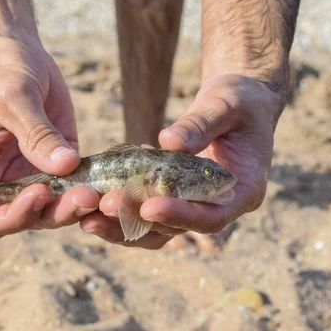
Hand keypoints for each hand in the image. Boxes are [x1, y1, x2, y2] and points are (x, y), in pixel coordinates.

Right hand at [0, 34, 99, 238]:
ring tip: (96, 194)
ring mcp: (29, 174)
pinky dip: (90, 189)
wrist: (14, 47)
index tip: (40, 193)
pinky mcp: (58, 162)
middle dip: (53, 213)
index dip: (12, 216)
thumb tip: (65, 166)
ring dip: (74, 207)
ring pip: (52, 208)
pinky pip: (74, 185)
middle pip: (25, 219)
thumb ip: (36, 134)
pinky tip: (107, 186)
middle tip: (82, 197)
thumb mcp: (14, 98)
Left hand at [80, 75, 282, 248]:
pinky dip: (122, 208)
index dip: (180, 216)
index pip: (211, 217)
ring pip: (157, 229)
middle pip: (177, 229)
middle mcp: (219, 207)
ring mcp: (195, 205)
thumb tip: (168, 141)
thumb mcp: (226, 104)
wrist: (238, 102)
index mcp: (243, 192)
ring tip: (87, 216)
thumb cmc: (241, 101)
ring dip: (122, 225)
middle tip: (105, 206)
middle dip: (139, 220)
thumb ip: (201, 124)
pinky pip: (147, 211)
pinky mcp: (175, 197)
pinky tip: (96, 197)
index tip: (148, 206)